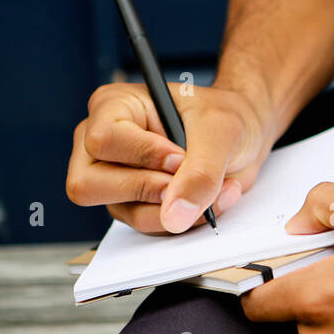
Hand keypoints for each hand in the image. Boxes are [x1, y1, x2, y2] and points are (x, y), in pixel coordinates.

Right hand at [66, 82, 270, 233]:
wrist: (244, 135)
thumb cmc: (223, 117)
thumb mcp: (220, 132)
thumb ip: (200, 172)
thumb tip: (174, 217)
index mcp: (112, 107)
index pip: (103, 141)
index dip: (144, 156)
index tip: (181, 157)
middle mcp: (102, 144)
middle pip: (89, 185)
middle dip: (149, 190)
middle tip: (187, 179)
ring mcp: (113, 178)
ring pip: (123, 213)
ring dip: (178, 210)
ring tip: (215, 187)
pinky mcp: (133, 204)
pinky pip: (149, 226)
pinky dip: (185, 220)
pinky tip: (210, 199)